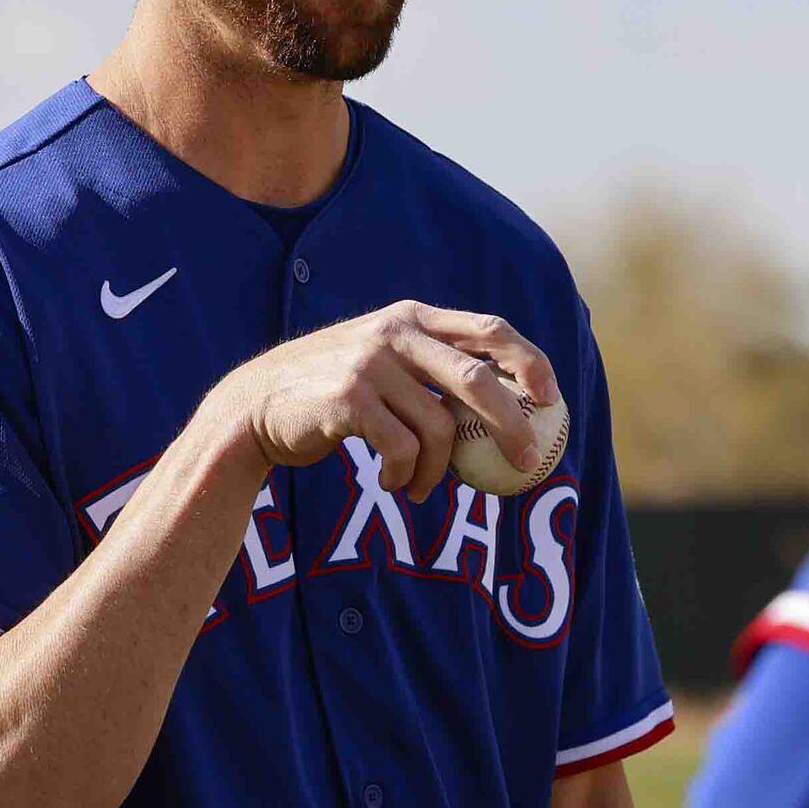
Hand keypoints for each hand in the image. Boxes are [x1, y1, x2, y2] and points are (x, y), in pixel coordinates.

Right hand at [217, 301, 552, 498]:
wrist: (256, 407)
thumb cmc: (333, 395)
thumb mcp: (384, 364)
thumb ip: (432, 371)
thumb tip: (508, 409)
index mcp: (413, 319)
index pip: (490, 329)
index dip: (530, 361)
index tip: (553, 398)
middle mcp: (396, 333)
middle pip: (479, 381)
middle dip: (513, 426)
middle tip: (529, 463)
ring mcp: (371, 364)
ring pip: (439, 429)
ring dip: (438, 473)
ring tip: (422, 488)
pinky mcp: (348, 398)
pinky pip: (401, 450)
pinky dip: (406, 477)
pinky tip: (393, 484)